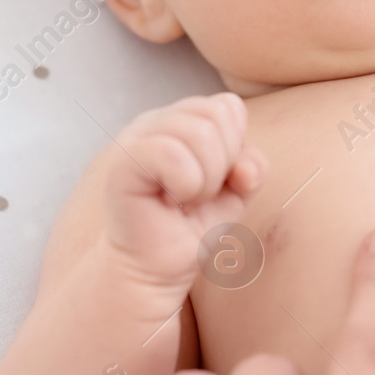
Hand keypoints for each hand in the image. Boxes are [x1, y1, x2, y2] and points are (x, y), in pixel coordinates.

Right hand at [102, 92, 266, 291]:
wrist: (156, 268)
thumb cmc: (192, 226)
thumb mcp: (236, 191)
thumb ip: (251, 166)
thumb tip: (244, 169)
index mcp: (181, 118)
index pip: (229, 106)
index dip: (237, 147)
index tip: (218, 181)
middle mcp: (156, 120)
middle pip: (219, 113)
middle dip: (223, 163)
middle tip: (198, 194)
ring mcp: (136, 138)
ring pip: (200, 132)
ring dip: (205, 180)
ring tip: (184, 200)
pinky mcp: (123, 163)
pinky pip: (172, 153)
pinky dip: (186, 185)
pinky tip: (170, 203)